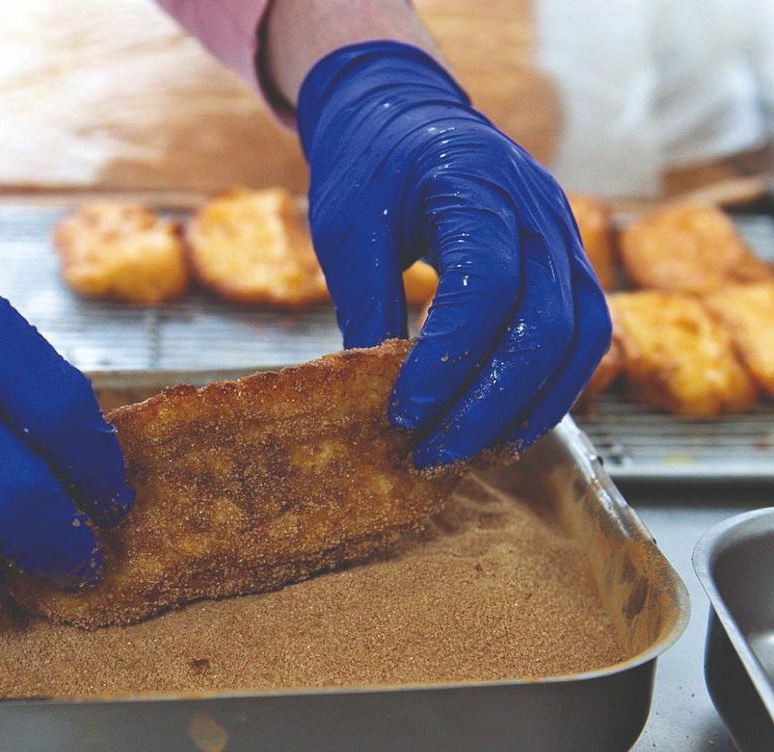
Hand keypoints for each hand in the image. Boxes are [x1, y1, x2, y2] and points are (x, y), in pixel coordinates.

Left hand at [296, 41, 610, 466]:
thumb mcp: (349, 230)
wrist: (406, 115)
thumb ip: (367, 307)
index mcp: (476, 186)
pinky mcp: (568, 262)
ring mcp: (564, 235)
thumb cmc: (372, 168)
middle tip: (433, 453)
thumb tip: (372, 401)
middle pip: (543, 324)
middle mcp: (538, 210)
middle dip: (488, 404)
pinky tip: (508, 425)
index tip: (403, 412)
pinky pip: (584, 334)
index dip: (447, 360)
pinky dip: (553, 388)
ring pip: (580, 337)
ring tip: (475, 453)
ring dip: (530, 407)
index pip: (484, 286)